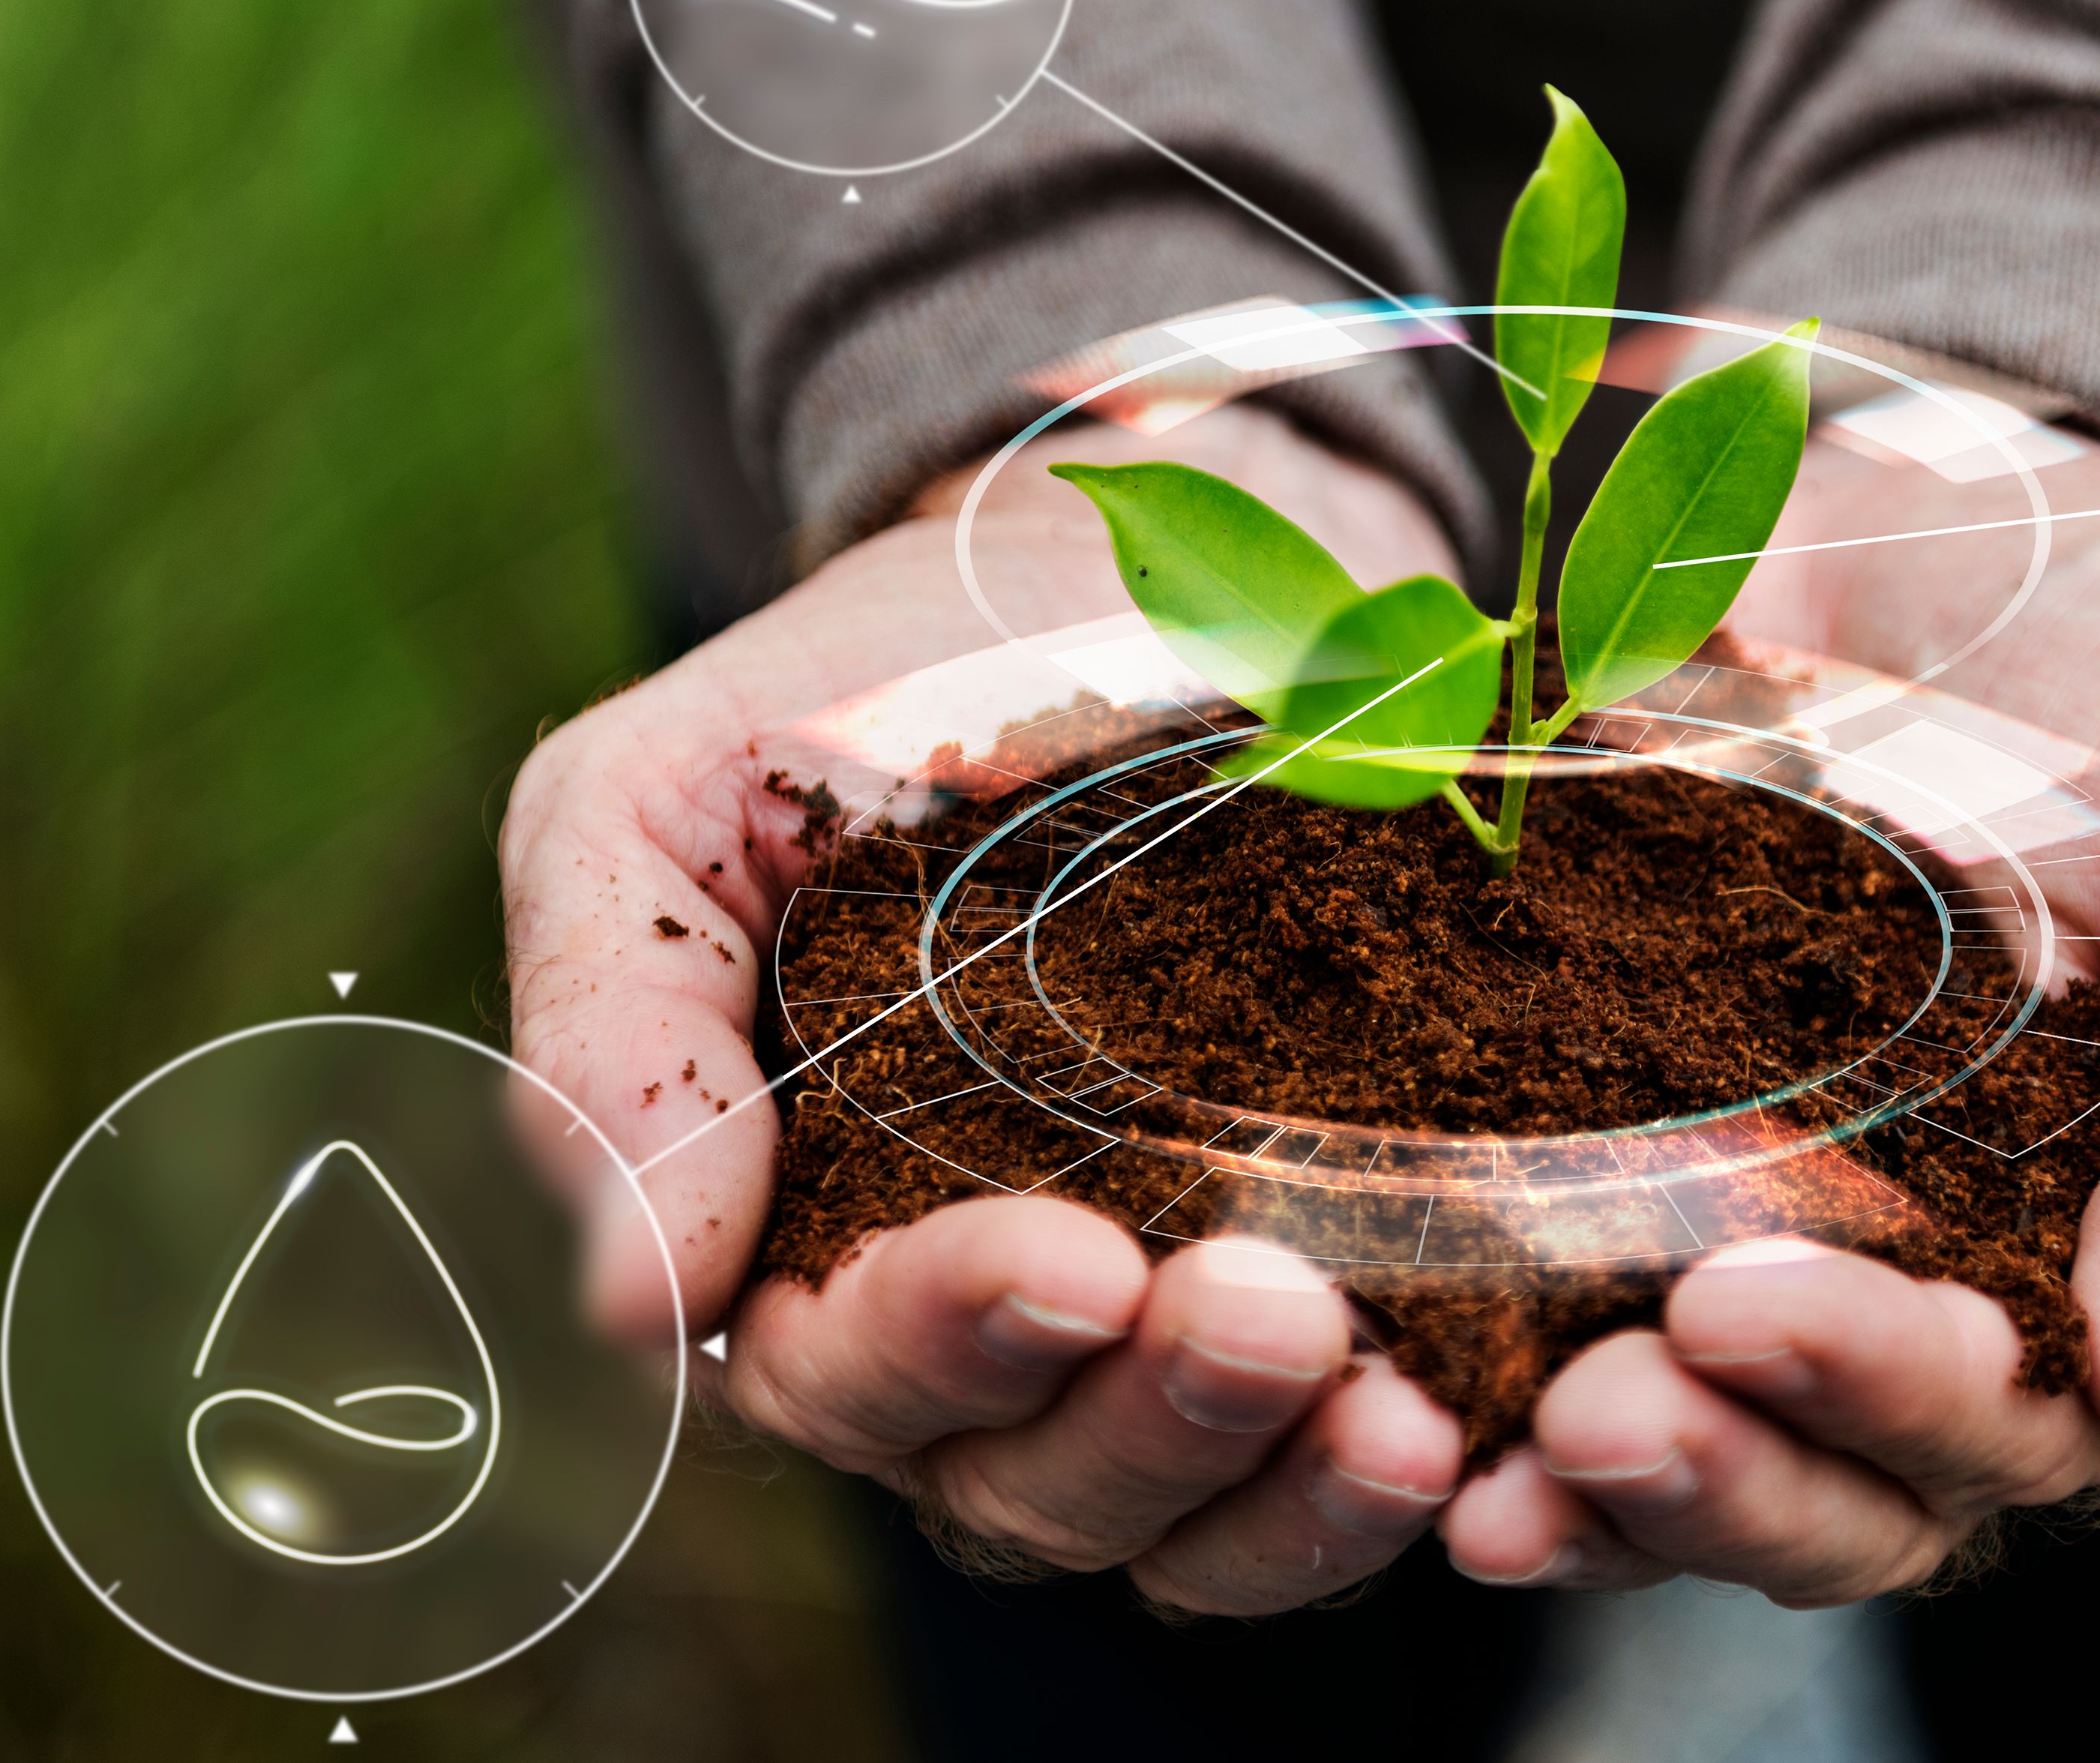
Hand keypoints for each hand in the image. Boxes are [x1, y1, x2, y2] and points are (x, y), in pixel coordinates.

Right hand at [498, 400, 1470, 1612]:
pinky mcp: (1332, 1299)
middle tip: (1269, 1311)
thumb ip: (616, 1039)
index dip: (950, 1340)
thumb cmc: (853, 701)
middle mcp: (978, 1343)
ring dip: (1294, 1489)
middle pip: (1037, 1484)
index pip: (846, 1372)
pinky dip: (1409, 1469)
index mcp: (794, 1249)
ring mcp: (1157, 1340)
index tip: (1069, 1255)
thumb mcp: (659, 810)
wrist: (1115, 582)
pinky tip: (1483, 1423)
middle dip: (1151, 1421)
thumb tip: (638, 1307)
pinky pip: (1351, 1462)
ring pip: (1203, 1518)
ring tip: (1400, 1413)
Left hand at [1436, 430, 2099, 1601]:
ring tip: (1490, 1463)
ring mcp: (1758, 1242)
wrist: (1956, 518)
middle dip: (1717, 1476)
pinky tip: (1391, 1405)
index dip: (1879, 1399)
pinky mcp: (1604, 1156)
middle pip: (1833, 1494)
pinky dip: (1472, 1388)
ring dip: (1591, 1491)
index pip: (2003, 1427)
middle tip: (1601, 1405)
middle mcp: (1927, 1308)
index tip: (1744, 1303)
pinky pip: (1534, 1328)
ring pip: (1686, 1455)